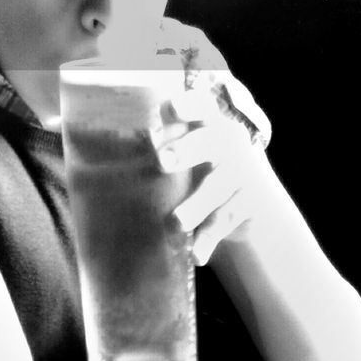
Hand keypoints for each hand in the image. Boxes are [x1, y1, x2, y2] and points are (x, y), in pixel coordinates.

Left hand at [152, 81, 281, 266]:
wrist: (254, 202)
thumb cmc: (204, 168)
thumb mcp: (190, 149)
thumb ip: (163, 144)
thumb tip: (106, 150)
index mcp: (208, 122)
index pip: (199, 105)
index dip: (185, 105)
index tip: (168, 108)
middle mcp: (227, 142)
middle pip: (207, 142)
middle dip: (185, 149)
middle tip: (162, 161)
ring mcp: (241, 172)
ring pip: (214, 189)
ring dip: (193, 207)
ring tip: (174, 224)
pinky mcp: (250, 203)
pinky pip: (224, 222)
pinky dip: (208, 240)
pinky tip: (196, 255)